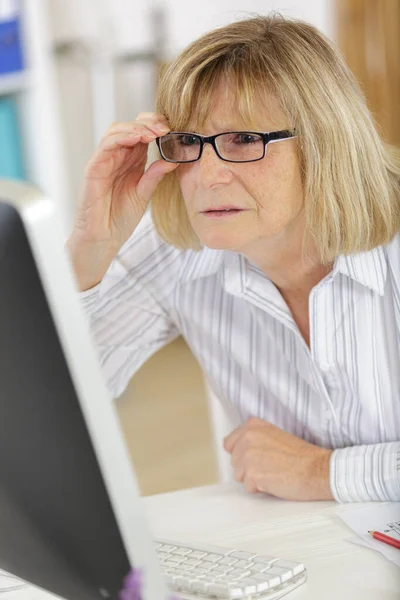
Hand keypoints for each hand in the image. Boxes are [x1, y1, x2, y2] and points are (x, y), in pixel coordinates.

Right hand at [67, 112, 177, 290]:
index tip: (173, 130)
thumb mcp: (144, 194)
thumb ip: (156, 175)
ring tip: (153, 132)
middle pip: (130, 126)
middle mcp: (117, 157)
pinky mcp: (94, 168)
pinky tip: (136, 139)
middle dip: (148, 123)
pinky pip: (105, 145)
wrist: (104, 238)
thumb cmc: (120, 218)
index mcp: (131, 161)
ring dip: (136, 127)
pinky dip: (121, 137)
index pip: (142, 133)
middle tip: (165, 128)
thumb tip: (174, 158)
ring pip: (116, 131)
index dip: (156, 127)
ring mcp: (104, 161)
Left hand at [223, 417, 332, 500]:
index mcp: (253, 426)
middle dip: (248, 467)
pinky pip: (248, 487)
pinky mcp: (253, 474)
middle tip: (269, 466)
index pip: (229, 443)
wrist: (317, 469)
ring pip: (239, 475)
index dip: (241, 454)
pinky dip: (260, 488)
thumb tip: (237, 449)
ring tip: (272, 472)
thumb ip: (253, 439)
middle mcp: (248, 437)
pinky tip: (274, 481)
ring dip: (253, 478)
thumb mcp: (274, 436)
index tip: (255, 457)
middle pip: (234, 461)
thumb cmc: (301, 456)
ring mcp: (249, 455)